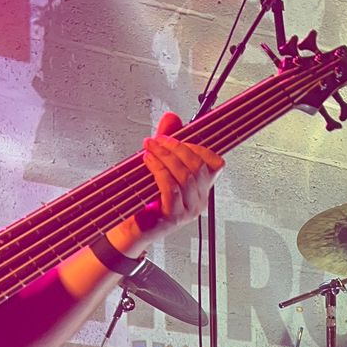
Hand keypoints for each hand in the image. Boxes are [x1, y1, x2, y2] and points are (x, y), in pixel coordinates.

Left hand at [142, 110, 223, 231]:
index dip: (196, 147)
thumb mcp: (159, 166)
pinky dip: (159, 170)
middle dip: (177, 147)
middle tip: (159, 140)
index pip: (214, 164)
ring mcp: (188, 211)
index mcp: (201, 189)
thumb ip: (167, 142)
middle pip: (198, 166)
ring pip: (186, 176)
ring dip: (166, 156)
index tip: (175, 138)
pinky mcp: (174, 217)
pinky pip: (172, 187)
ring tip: (150, 147)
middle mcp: (199, 201)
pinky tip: (149, 161)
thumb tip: (172, 118)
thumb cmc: (146, 199)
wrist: (132, 228)